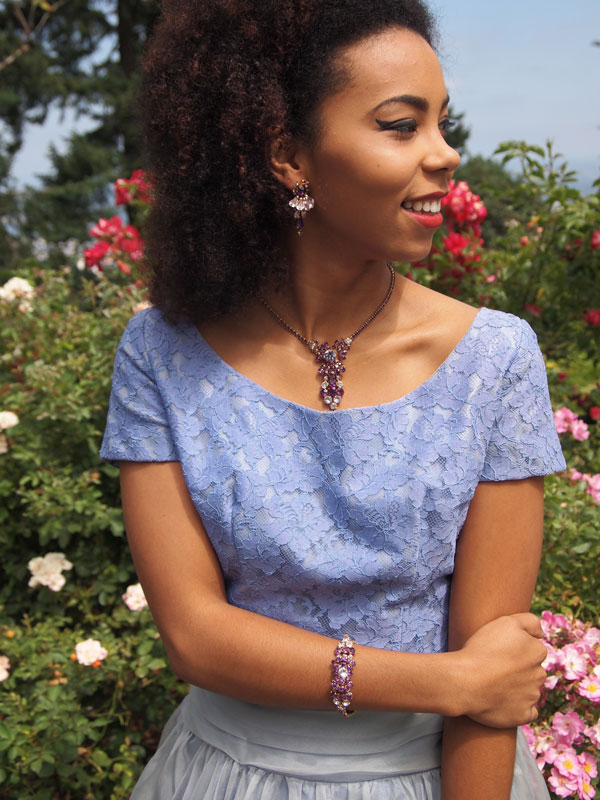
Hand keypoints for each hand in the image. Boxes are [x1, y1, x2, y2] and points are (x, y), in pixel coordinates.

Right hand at [455, 613, 546, 727]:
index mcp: (537, 652)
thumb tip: (542, 634)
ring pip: (529, 690)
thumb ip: (530, 622)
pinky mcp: (523, 715)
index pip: (533, 650)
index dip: (516, 650)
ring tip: (494, 684)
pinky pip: (527, 712)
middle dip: (519, 669)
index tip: (500, 651)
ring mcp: (532, 697)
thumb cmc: (483, 648)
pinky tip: (503, 702)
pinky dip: (518, 708)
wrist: (465, 681)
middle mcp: (539, 675)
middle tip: (496, 667)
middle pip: (532, 670)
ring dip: (517, 688)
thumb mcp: (506, 622)